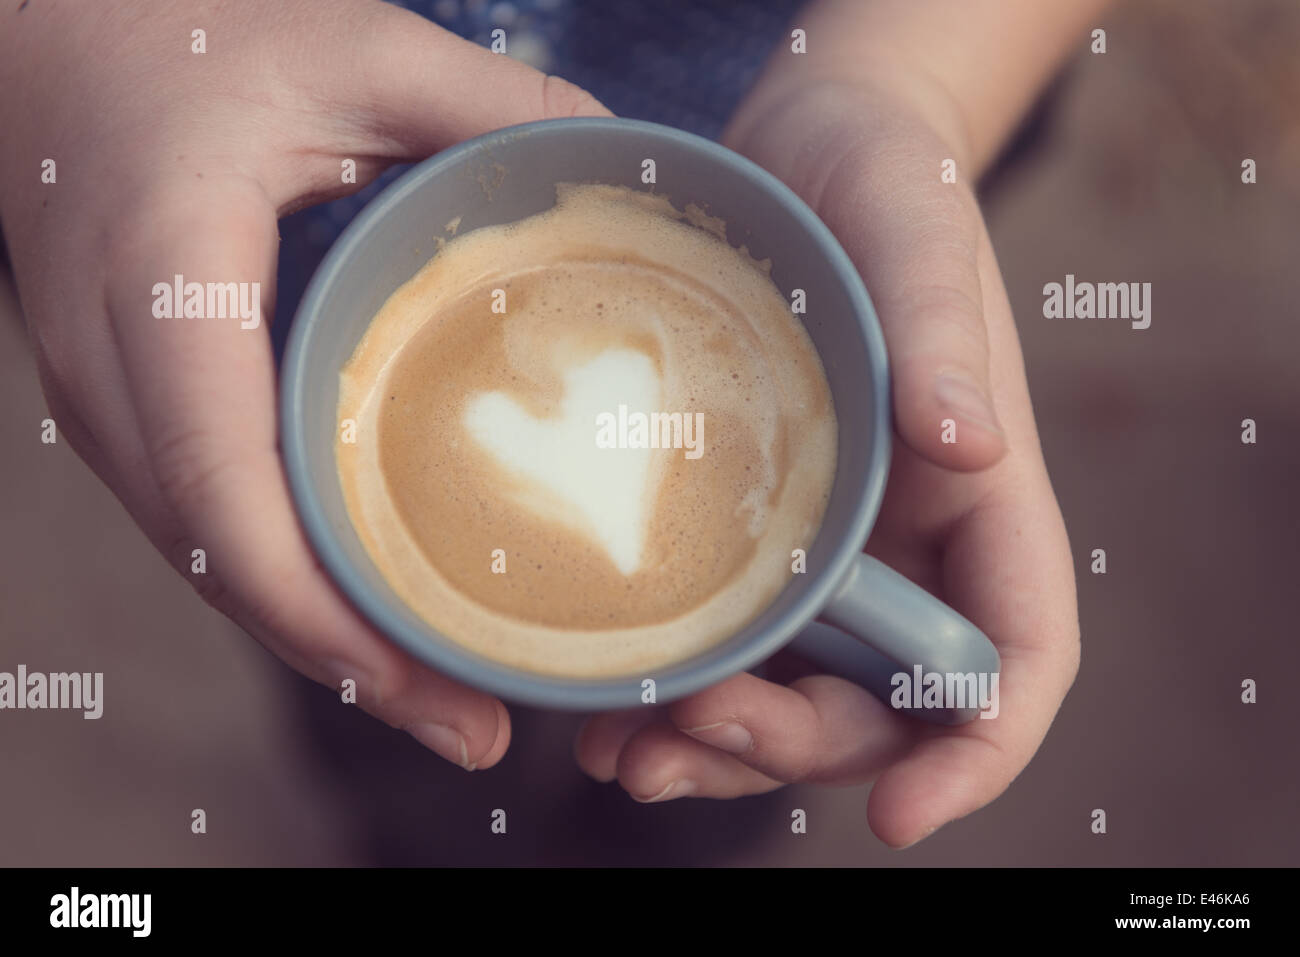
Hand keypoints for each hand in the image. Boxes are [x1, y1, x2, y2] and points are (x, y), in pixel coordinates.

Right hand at [0, 0, 606, 768]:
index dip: (312, 604)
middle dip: (341, 662)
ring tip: (442, 699)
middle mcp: (116, 372)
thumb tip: (623, 167)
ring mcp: (111, 402)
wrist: (50, 41)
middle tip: (475, 724)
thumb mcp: (348, 48)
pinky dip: (290, 585)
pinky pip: (212, 522)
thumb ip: (485, 104)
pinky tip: (370, 617)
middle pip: (221, 561)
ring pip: (214, 560)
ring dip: (320, 641)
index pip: (220, 484)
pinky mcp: (136, 409)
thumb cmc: (179, 32)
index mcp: (163, 286)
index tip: (416, 676)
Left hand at [575, 77, 1080, 846]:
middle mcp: (909, 541)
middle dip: (793, 749)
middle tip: (686, 740)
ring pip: (795, 692)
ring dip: (721, 748)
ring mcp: (830, 542)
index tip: (904, 820)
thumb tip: (972, 448)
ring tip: (629, 758)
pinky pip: (732, 638)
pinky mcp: (755, 525)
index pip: (1014, 655)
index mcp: (982, 498)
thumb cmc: (881, 179)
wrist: (805, 145)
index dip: (976, 754)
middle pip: (881, 703)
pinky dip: (679, 693)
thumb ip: (945, 337)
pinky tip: (611, 711)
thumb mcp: (912, 237)